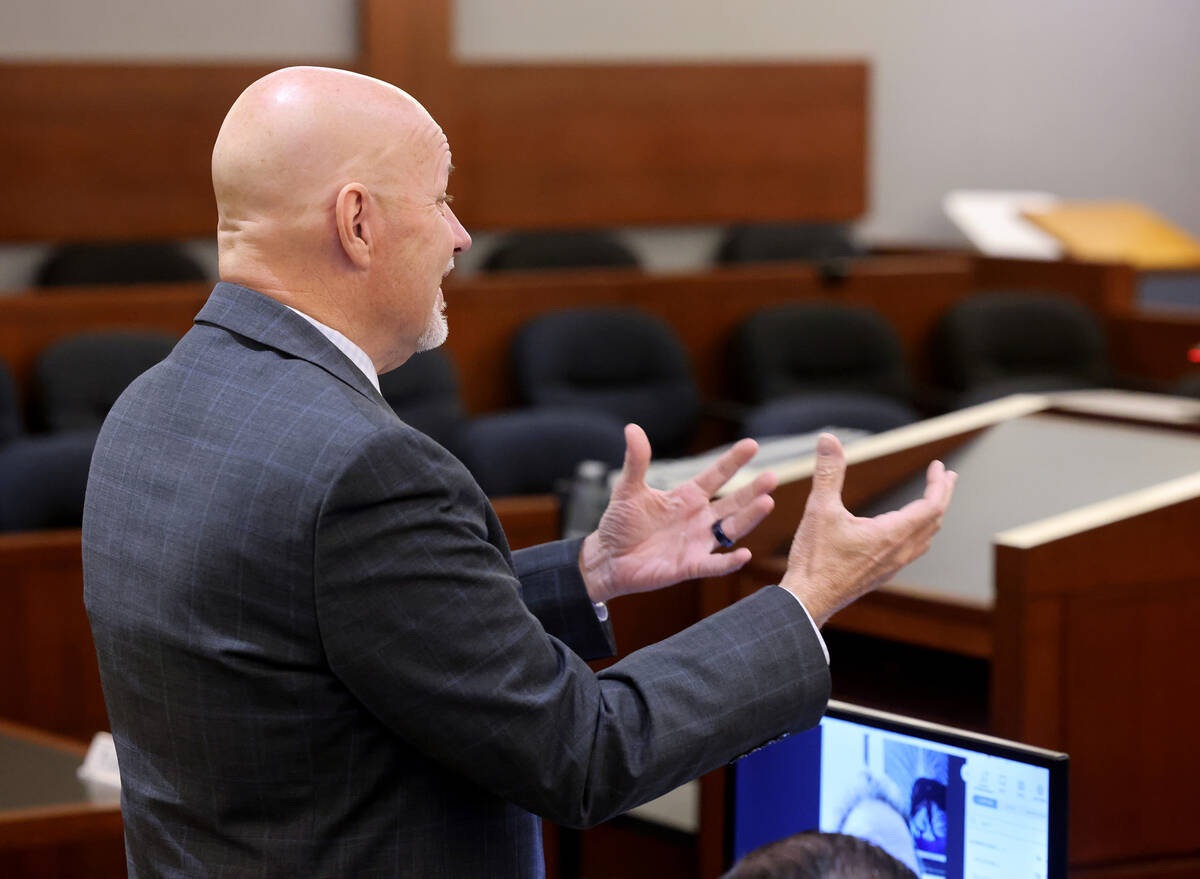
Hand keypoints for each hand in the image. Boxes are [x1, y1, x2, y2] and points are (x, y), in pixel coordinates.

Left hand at [579, 424, 777, 603]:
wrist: (607, 558)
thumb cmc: (620, 523)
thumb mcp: (628, 488)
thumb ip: (636, 461)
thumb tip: (632, 428)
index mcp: (687, 496)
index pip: (716, 476)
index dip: (733, 461)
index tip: (752, 444)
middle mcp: (699, 518)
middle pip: (732, 502)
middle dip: (752, 490)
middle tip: (772, 476)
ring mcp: (697, 542)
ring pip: (731, 530)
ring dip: (749, 518)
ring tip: (767, 503)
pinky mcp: (689, 566)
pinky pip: (713, 565)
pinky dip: (729, 563)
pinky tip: (745, 555)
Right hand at [781, 433, 956, 626]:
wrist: (808, 601)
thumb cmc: (814, 560)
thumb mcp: (819, 509)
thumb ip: (828, 473)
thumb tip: (828, 440)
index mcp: (892, 534)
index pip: (932, 506)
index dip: (939, 484)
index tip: (938, 466)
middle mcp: (899, 552)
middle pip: (934, 520)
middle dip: (941, 495)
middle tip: (945, 477)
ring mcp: (892, 565)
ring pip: (925, 538)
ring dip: (932, 515)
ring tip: (931, 501)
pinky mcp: (881, 574)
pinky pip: (913, 550)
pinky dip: (919, 532)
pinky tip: (905, 531)